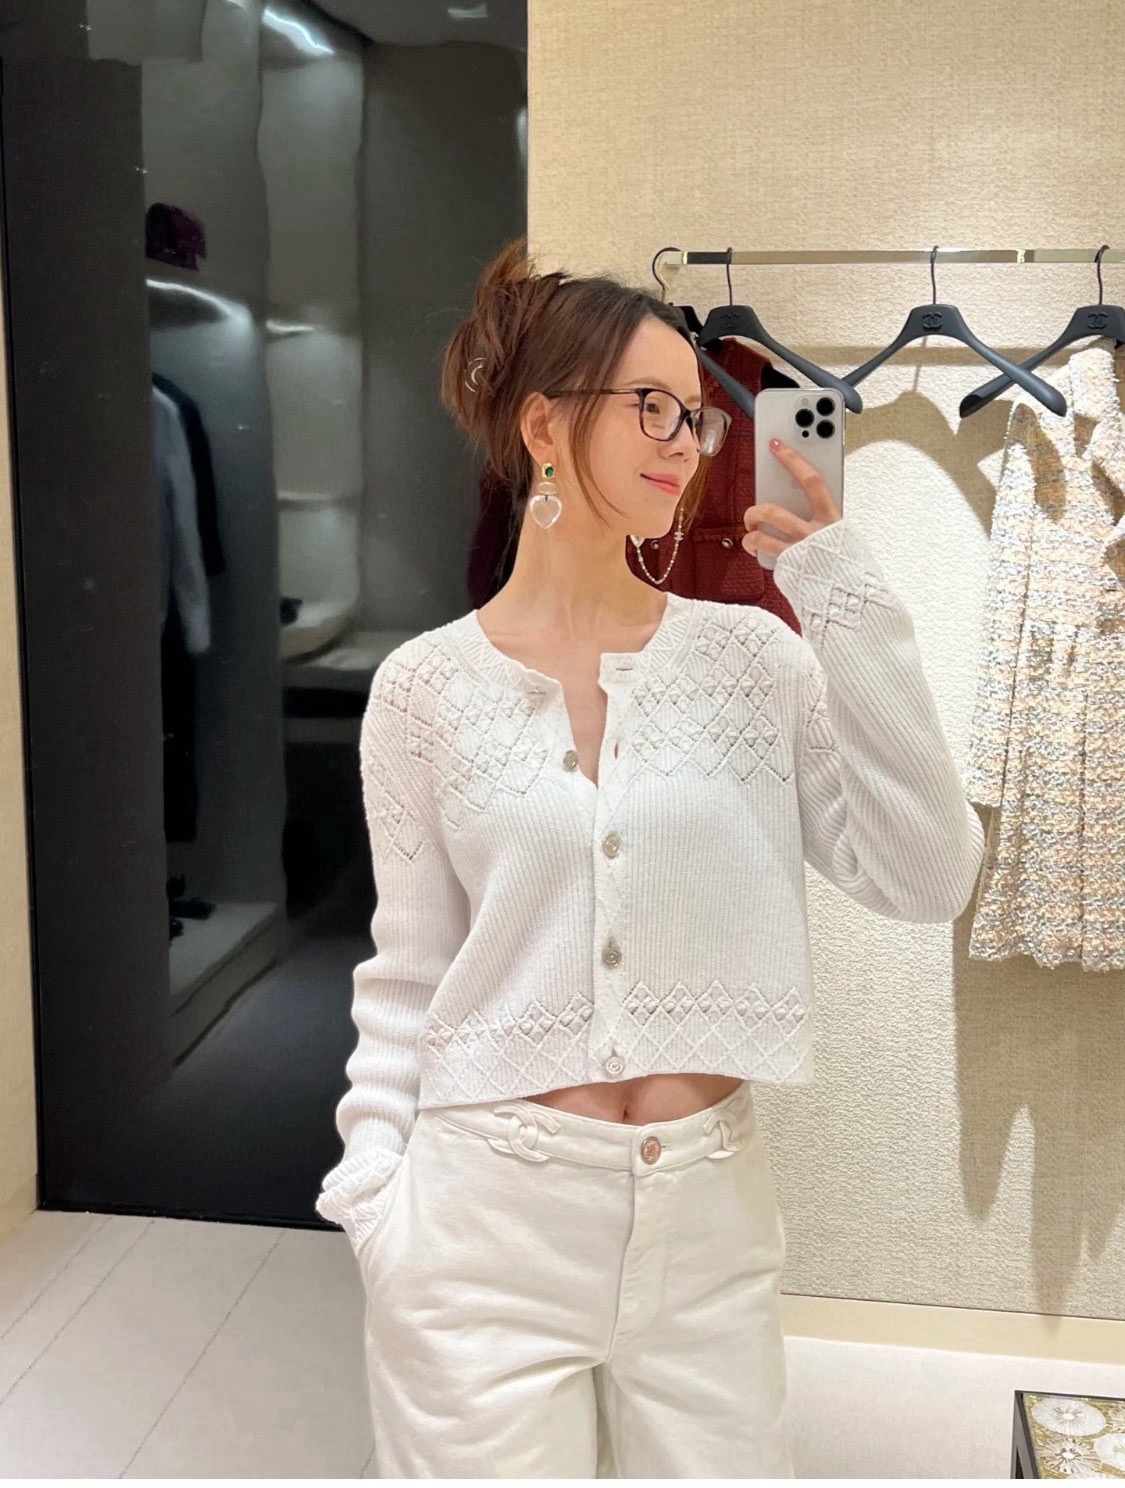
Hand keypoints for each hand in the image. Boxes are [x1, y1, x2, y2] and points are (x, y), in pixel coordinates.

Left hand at [742, 437, 842, 560]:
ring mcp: (798, 552)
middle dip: (757, 510)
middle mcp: (813, 534)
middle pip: (773, 511)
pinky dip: (757, 549)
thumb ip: (826, 522)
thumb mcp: (845, 537)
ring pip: (761, 534)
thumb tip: (806, 506)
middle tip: (754, 511)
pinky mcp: (788, 569)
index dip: (791, 460)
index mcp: (833, 520)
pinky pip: (764, 553)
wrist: (852, 602)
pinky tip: (756, 550)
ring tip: (750, 532)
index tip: (775, 445)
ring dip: (751, 531)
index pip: (811, 480)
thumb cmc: (850, 568)